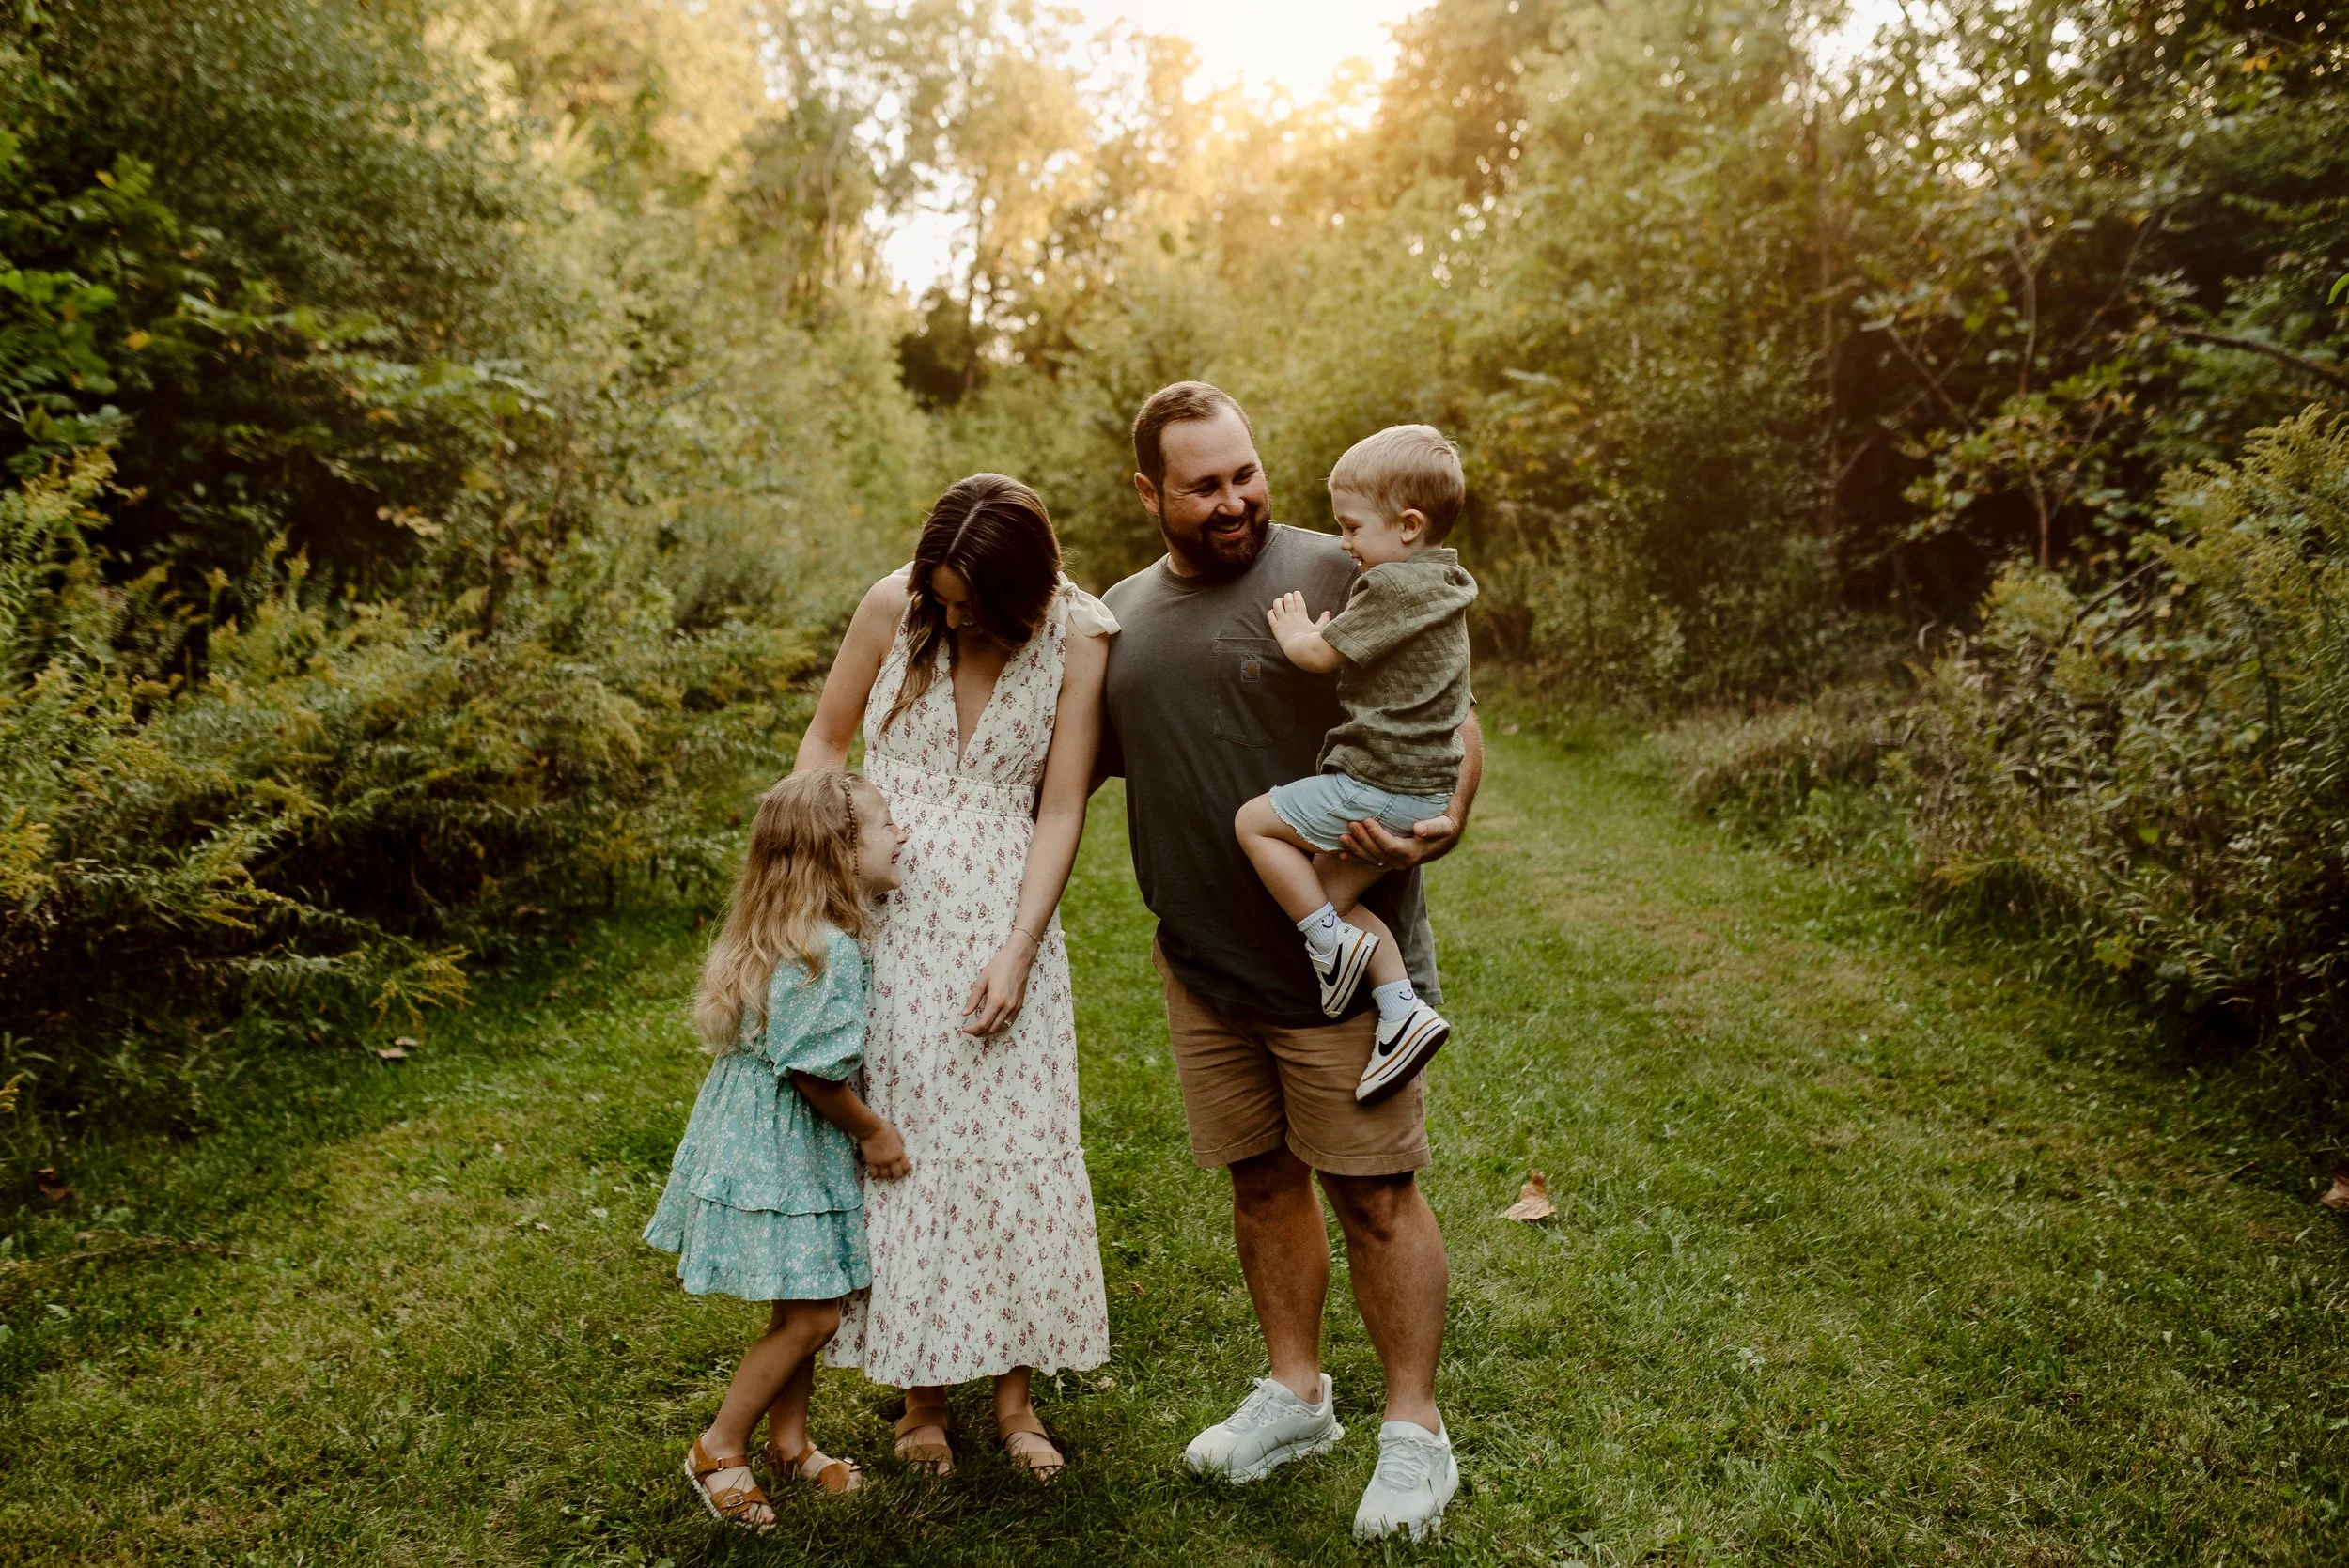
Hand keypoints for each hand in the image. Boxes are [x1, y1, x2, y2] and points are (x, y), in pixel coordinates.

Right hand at [859, 1121, 910, 1180]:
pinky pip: (873, 1174)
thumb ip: (900, 1142)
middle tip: (893, 1172)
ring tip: (883, 1171)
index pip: (906, 1167)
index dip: (905, 1169)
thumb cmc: (884, 1128)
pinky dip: (874, 1174)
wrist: (871, 1129)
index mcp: (899, 1152)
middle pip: (897, 1175)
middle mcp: (891, 1160)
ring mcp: (881, 1162)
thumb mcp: (897, 1134)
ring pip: (885, 1176)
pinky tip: (874, 1171)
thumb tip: (901, 1147)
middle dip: (896, 1175)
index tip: (903, 1168)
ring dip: (885, 1174)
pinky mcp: (871, 1162)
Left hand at [960, 931, 1036, 1035]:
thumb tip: (965, 1013)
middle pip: (992, 1029)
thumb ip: (973, 999)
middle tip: (970, 1031)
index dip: (972, 1029)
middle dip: (979, 1033)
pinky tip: (992, 1024)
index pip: (983, 1024)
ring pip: (1001, 1028)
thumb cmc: (999, 965)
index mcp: (996, 1000)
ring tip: (979, 1030)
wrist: (1019, 957)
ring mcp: (1015, 1007)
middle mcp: (1007, 1007)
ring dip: (989, 1032)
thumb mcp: (982, 980)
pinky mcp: (1019, 1005)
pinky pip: (1009, 1022)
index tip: (964, 1028)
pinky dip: (999, 1027)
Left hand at [1264, 591, 1329, 643]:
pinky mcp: (1276, 627)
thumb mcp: (1319, 630)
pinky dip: (1270, 612)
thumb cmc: (1311, 641)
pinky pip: (1270, 616)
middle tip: (1288, 595)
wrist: (1299, 649)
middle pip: (1288, 601)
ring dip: (1278, 601)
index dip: (1297, 595)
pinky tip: (1272, 611)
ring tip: (1279, 601)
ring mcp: (1283, 621)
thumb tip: (1327, 612)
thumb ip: (1323, 620)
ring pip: (1277, 605)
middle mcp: (1291, 616)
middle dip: (1288, 596)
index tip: (1296, 593)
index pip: (1299, 601)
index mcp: (1302, 615)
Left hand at [1336, 811, 1460, 870]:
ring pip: (1370, 858)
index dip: (1377, 834)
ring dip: (1355, 848)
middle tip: (1351, 824)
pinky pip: (1368, 861)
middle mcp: (1400, 862)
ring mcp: (1392, 863)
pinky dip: (1355, 857)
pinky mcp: (1387, 861)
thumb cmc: (1443, 827)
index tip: (1367, 820)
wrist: (1443, 839)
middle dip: (1362, 839)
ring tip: (1341, 837)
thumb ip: (1432, 828)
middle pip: (1376, 852)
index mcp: (1412, 854)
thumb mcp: (1444, 826)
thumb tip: (1419, 829)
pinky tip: (1341, 853)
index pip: (1390, 845)